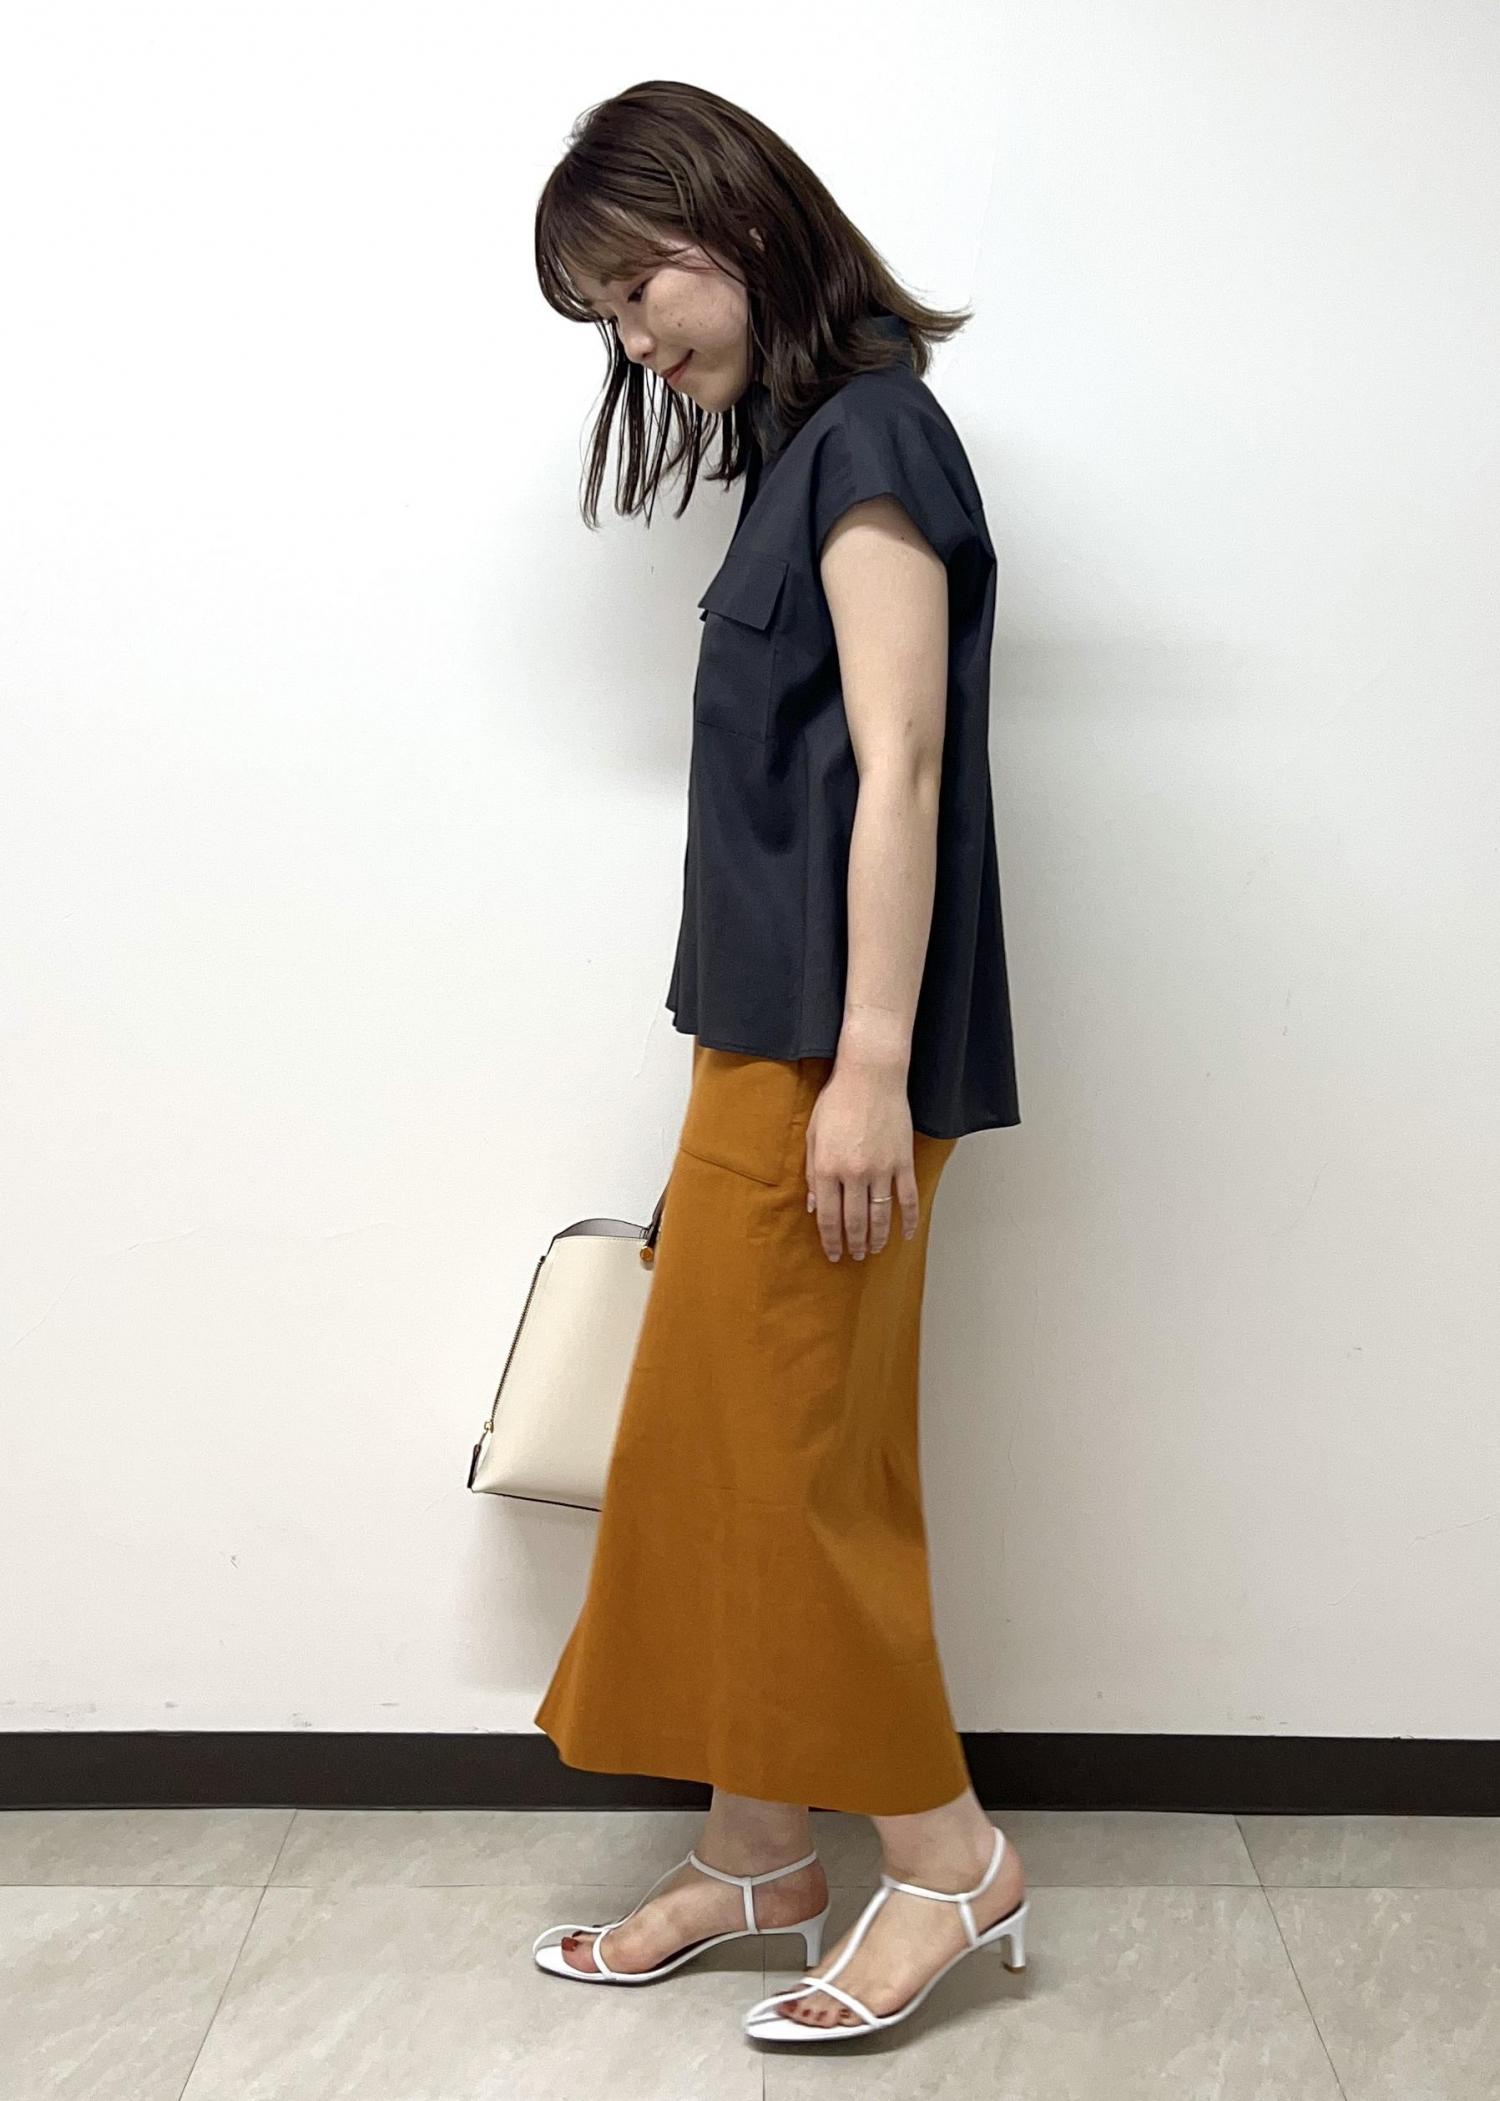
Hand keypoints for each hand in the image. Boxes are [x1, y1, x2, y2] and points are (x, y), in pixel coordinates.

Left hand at [804, 1060, 919, 1261]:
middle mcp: (853, 1173)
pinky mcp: (903, 1161)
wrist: (870, 1076)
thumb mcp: (813, 1136)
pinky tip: (905, 1234)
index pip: (828, 1217)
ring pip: (880, 1215)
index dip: (831, 1240)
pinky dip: (908, 1219)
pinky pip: (908, 1198)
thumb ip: (812, 1174)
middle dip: (854, 1244)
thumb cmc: (837, 1101)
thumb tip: (814, 1206)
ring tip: (875, 1250)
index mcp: (827, 1168)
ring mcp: (881, 1169)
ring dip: (878, 1238)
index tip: (834, 1254)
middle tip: (855, 1256)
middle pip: (854, 1221)